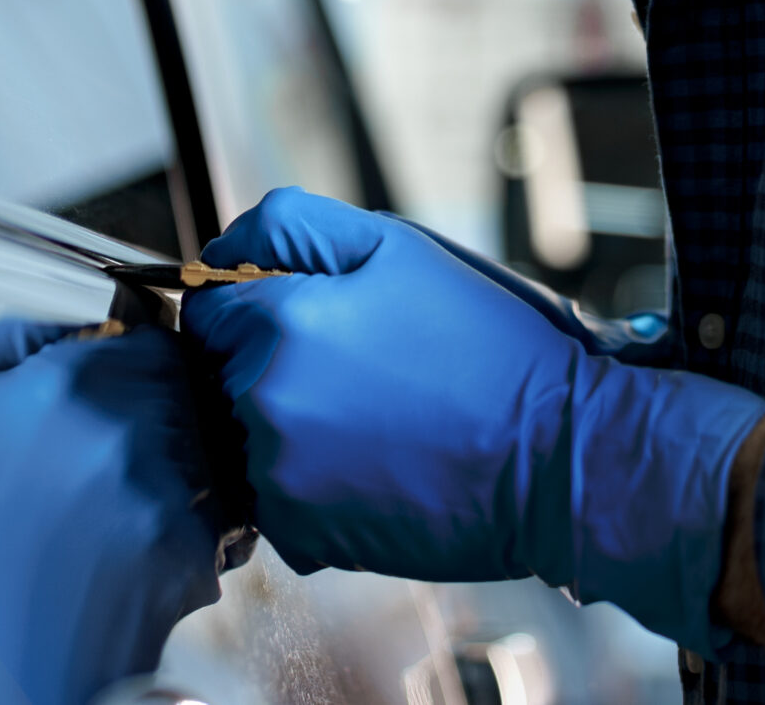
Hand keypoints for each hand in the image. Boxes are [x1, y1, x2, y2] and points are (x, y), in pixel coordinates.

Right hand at [0, 320, 221, 704]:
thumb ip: (14, 340)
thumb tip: (78, 319)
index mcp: (68, 380)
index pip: (156, 339)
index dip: (145, 368)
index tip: (129, 395)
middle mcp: (125, 424)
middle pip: (191, 392)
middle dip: (168, 420)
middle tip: (120, 464)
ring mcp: (167, 488)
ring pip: (213, 448)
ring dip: (189, 472)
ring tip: (122, 515)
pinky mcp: (196, 548)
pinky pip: (226, 517)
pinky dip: (200, 532)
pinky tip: (139, 555)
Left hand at [179, 189, 764, 652]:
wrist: (557, 457)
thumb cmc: (488, 347)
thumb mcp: (400, 249)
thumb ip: (295, 228)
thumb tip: (225, 247)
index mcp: (281, 322)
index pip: (206, 307)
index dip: (251, 302)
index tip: (304, 315)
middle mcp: (263, 400)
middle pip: (224, 373)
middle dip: (271, 362)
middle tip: (361, 367)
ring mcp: (279, 475)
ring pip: (249, 437)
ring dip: (292, 425)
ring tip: (379, 416)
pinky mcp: (303, 535)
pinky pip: (278, 497)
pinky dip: (312, 483)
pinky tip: (379, 463)